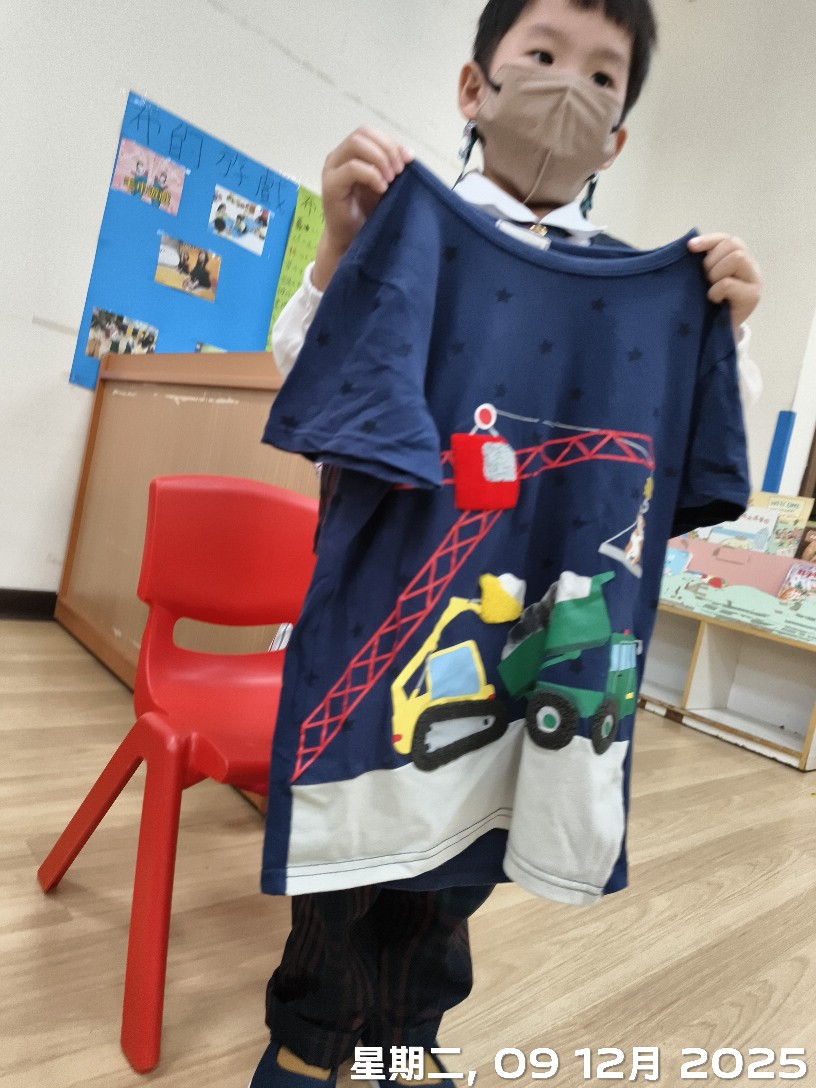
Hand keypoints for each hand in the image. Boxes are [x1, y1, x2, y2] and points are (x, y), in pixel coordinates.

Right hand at [312, 127, 413, 289]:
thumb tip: (409, 154)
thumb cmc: (366, 214)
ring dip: (379, 159)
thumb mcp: (384, 185)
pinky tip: (382, 188)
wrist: (351, 241)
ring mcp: (332, 170)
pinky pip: (352, 168)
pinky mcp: (330, 186)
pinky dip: (371, 174)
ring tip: (391, 179)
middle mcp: (337, 157)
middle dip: (386, 149)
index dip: (390, 141)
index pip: (369, 133)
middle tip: (399, 170)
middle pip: (362, 133)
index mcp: (349, 154)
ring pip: (356, 145)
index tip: (409, 159)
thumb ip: (392, 167)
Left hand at [688, 233, 761, 334]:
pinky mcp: (753, 296)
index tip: (690, 247)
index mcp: (739, 259)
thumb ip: (704, 263)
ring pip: (737, 258)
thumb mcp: (705, 281)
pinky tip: (714, 299)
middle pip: (733, 244)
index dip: (708, 240)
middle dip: (712, 260)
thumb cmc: (708, 307)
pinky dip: (716, 290)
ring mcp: (754, 280)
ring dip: (716, 273)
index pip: (726, 239)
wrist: (717, 335)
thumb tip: (688, 245)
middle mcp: (750, 267)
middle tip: (705, 278)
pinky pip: (729, 283)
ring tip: (711, 287)